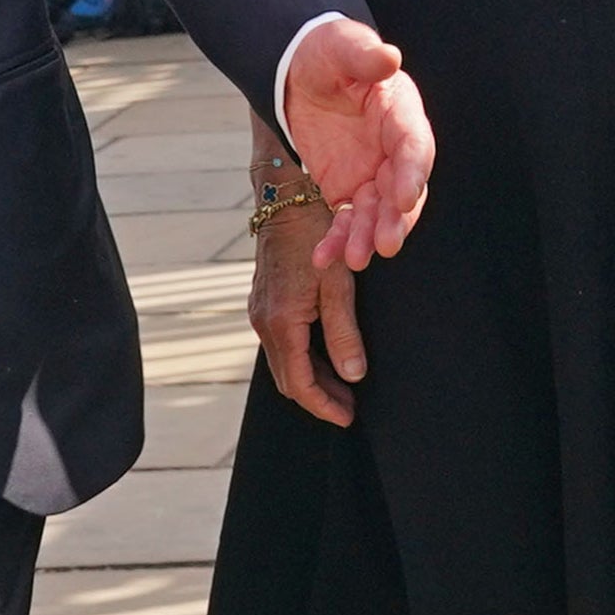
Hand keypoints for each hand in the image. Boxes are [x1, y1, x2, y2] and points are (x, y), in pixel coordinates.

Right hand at [248, 197, 364, 424]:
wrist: (286, 196)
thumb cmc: (318, 234)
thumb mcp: (339, 284)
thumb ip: (344, 333)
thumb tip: (354, 375)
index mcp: (282, 322)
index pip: (300, 383)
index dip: (324, 405)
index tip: (348, 417)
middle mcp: (263, 321)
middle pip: (287, 379)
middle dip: (318, 398)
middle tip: (350, 407)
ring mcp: (259, 311)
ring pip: (282, 362)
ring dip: (310, 378)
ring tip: (343, 387)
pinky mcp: (263, 300)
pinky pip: (280, 343)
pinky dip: (302, 358)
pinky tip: (325, 356)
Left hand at [275, 19, 433, 273]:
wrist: (300, 72)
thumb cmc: (327, 53)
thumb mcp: (340, 45)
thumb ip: (363, 53)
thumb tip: (389, 57)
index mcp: (400, 113)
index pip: (414, 146)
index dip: (412, 172)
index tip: (404, 198)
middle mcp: (393, 149)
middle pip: (402, 189)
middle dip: (396, 219)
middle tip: (387, 244)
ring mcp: (372, 173)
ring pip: (376, 212)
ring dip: (367, 237)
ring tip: (355, 259)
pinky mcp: (347, 189)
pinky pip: (345, 220)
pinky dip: (337, 240)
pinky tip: (323, 259)